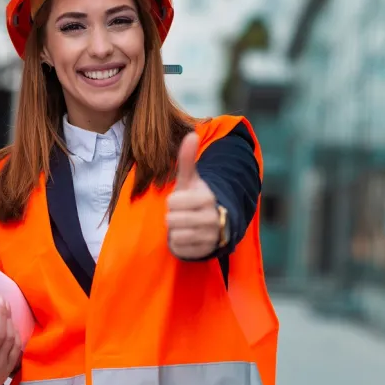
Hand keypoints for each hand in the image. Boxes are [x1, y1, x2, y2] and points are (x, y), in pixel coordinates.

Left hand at [166, 132, 220, 259]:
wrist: (213, 223)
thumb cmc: (195, 198)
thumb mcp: (190, 180)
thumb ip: (187, 159)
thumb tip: (190, 134)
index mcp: (207, 197)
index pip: (173, 202)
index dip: (172, 202)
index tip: (181, 201)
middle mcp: (212, 217)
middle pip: (172, 220)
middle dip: (173, 217)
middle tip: (182, 215)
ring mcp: (210, 236)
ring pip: (176, 234)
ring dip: (175, 231)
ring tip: (184, 225)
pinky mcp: (206, 251)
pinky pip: (180, 248)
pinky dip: (179, 244)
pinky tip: (187, 237)